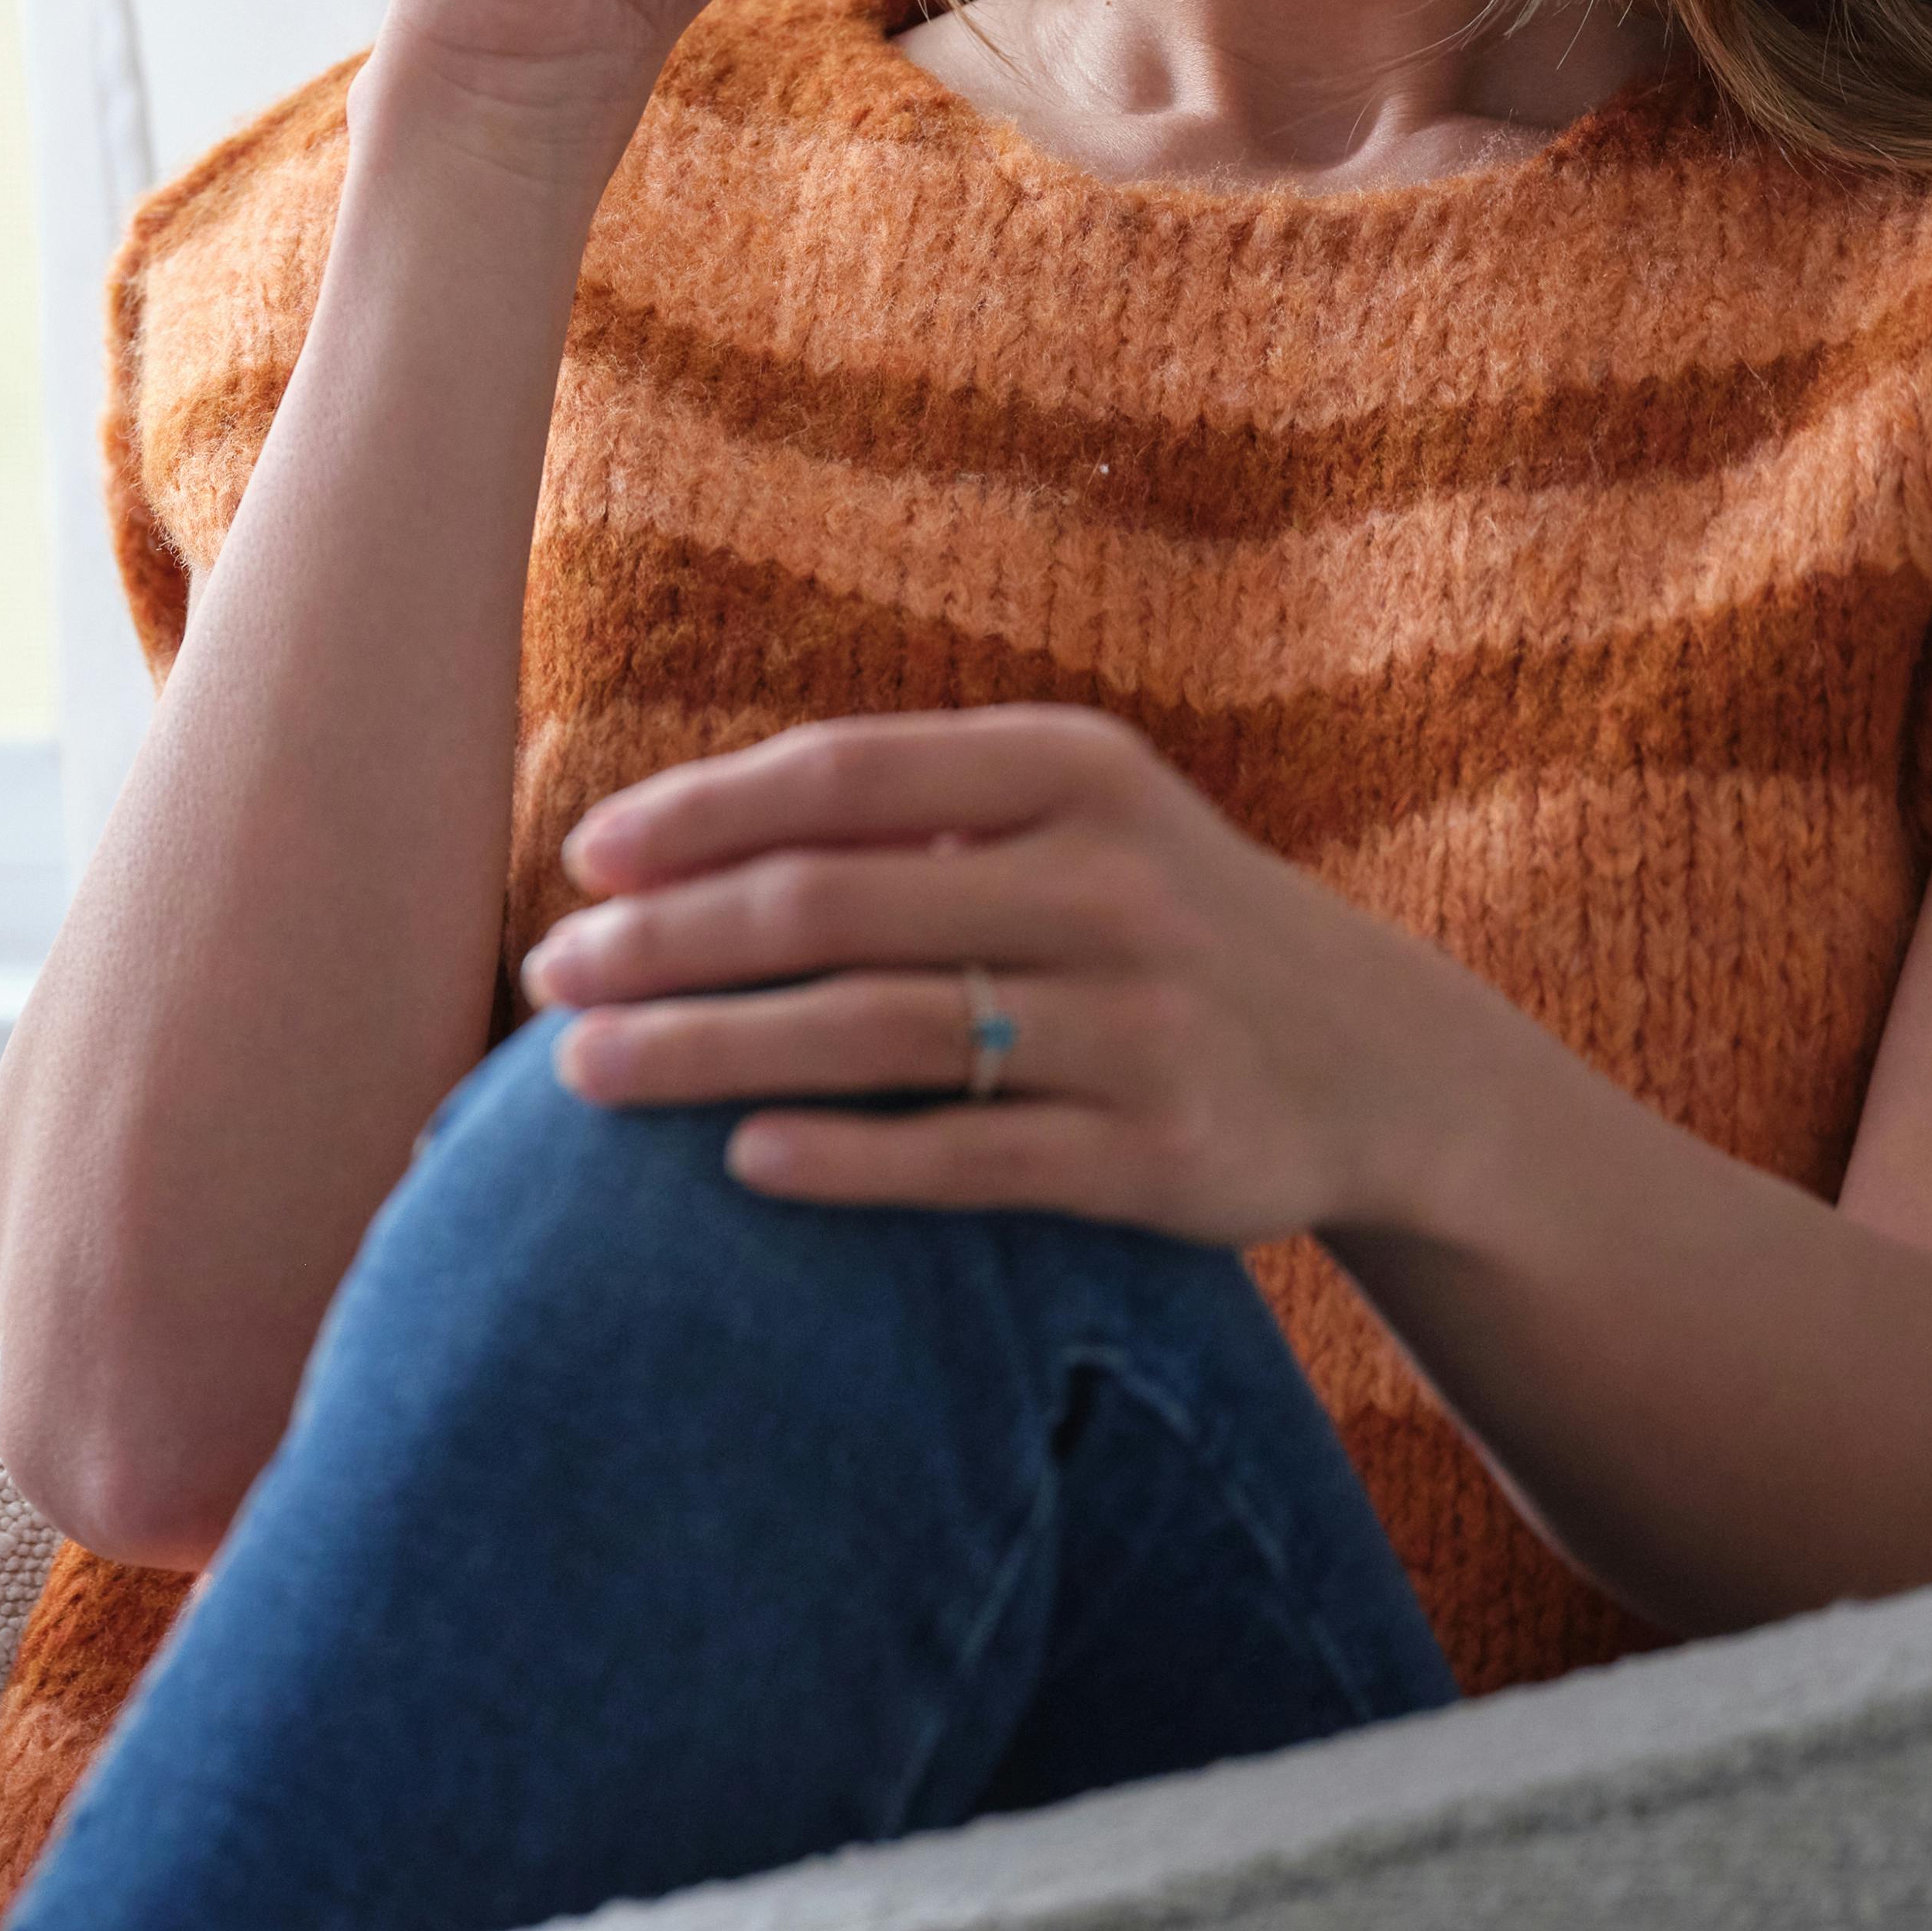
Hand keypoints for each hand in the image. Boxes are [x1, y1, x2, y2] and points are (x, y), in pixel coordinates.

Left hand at [513, 709, 1477, 1249]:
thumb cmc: (1159, 915)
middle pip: (830, 909)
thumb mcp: (1074, 817)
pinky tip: (741, 1162)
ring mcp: (1141, 1024)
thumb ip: (913, 812)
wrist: (1382, 1060)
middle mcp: (1111, 883)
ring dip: (711, 1054)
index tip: (583, 860)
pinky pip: (969, 1159)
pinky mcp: (1162, 1156)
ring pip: (875, 1036)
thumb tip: (673, 838)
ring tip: (584, 1073)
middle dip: (668, 943)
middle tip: (550, 976)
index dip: (696, 815)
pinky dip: (846, 1161)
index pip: (839, 777)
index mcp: (1073, 768)